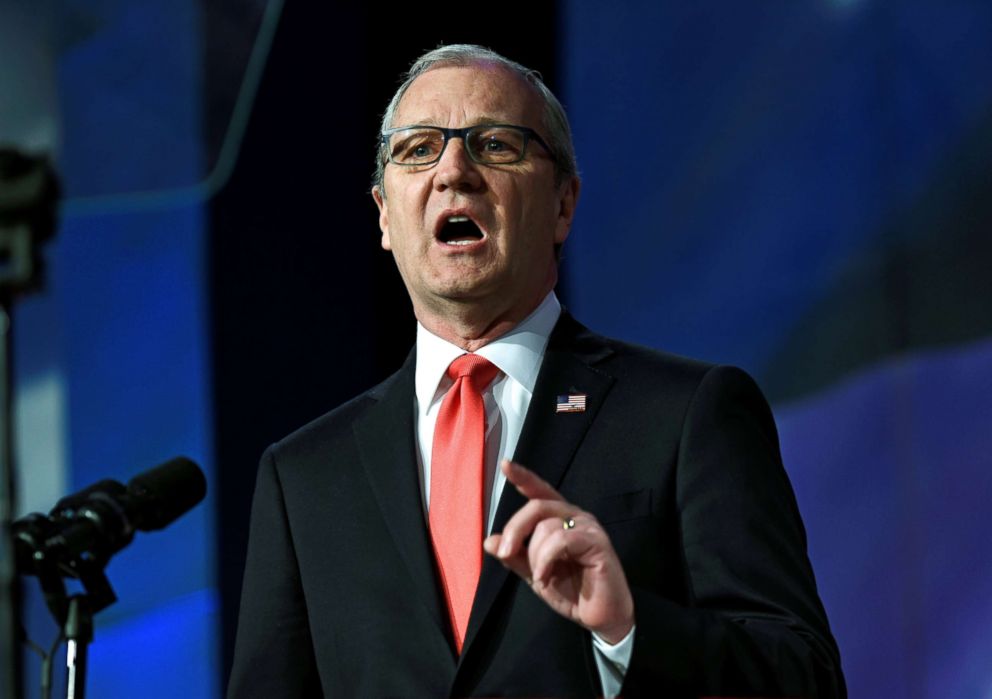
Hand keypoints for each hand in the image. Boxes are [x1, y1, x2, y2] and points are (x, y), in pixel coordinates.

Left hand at [483, 459, 634, 643]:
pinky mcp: (597, 541)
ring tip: (542, 577)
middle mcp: (575, 516)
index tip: (506, 465)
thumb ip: (515, 557)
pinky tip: (546, 578)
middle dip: (515, 529)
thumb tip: (489, 541)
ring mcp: (588, 526)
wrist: (600, 617)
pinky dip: (546, 560)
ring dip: (535, 556)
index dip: (523, 477)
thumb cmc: (572, 592)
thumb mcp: (536, 574)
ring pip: (546, 526)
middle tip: (506, 553)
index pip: (540, 491)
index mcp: (560, 519)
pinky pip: (561, 541)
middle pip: (536, 506)